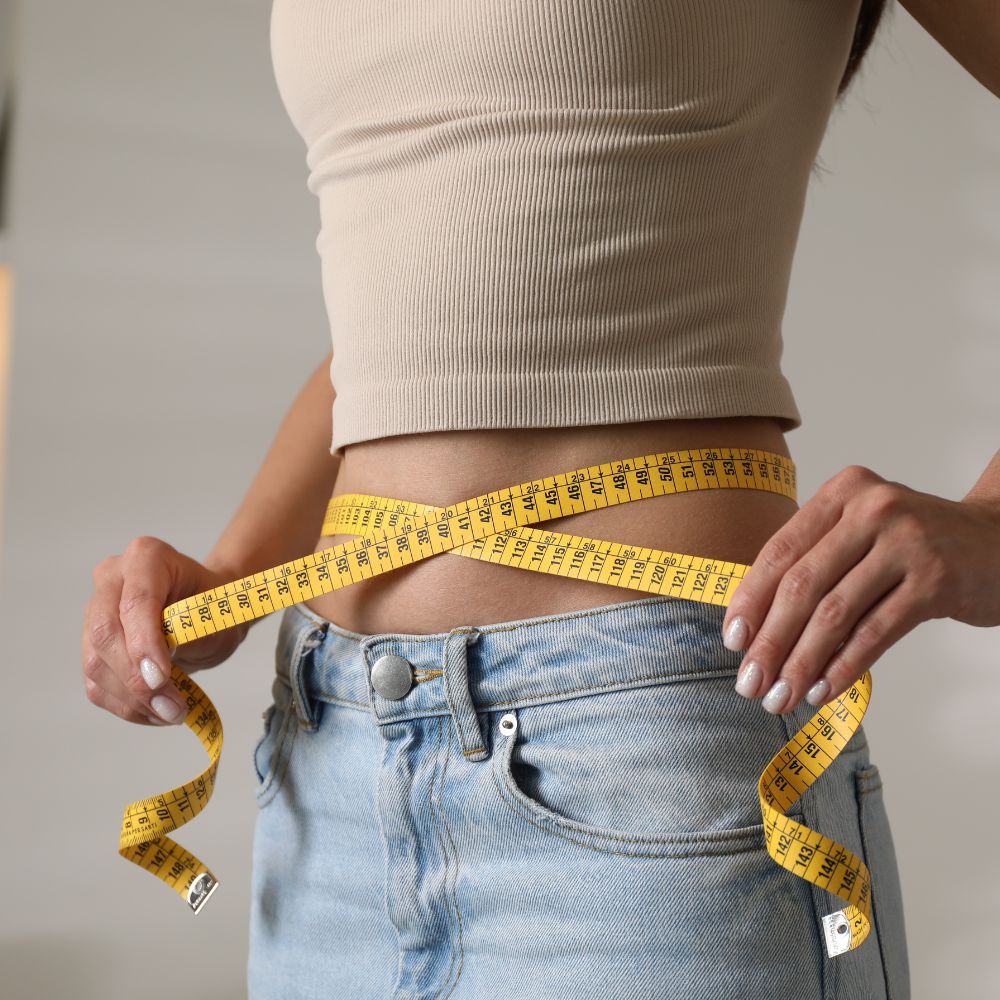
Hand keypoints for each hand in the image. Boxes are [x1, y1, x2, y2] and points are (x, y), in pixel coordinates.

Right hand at [81, 537, 249, 726]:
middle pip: (106, 634)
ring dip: (133, 700)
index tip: (160, 677)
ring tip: (172, 713)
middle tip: (171, 706)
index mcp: (146, 557)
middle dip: (136, 678)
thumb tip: (155, 675)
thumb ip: (188, 633)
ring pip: (97, 664)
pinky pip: (98, 684)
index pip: (135, 602)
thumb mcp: (217, 613)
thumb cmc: (215, 606)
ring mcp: (96, 612)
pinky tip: (156, 712)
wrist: (210, 611)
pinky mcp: (92, 646)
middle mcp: (112, 579)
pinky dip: (127, 706)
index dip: (143, 643)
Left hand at [721, 464, 999, 713]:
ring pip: (835, 613)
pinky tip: (823, 691)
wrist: (997, 542)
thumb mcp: (860, 533)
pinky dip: (844, 667)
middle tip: (750, 683)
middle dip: (770, 641)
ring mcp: (906, 542)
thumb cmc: (912, 544)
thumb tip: (753, 626)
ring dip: (802, 662)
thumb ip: (813, 562)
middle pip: (802, 585)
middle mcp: (871, 509)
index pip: (780, 551)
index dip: (751, 599)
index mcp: (842, 493)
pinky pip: (876, 632)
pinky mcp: (935, 580)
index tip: (733, 640)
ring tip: (783, 696)